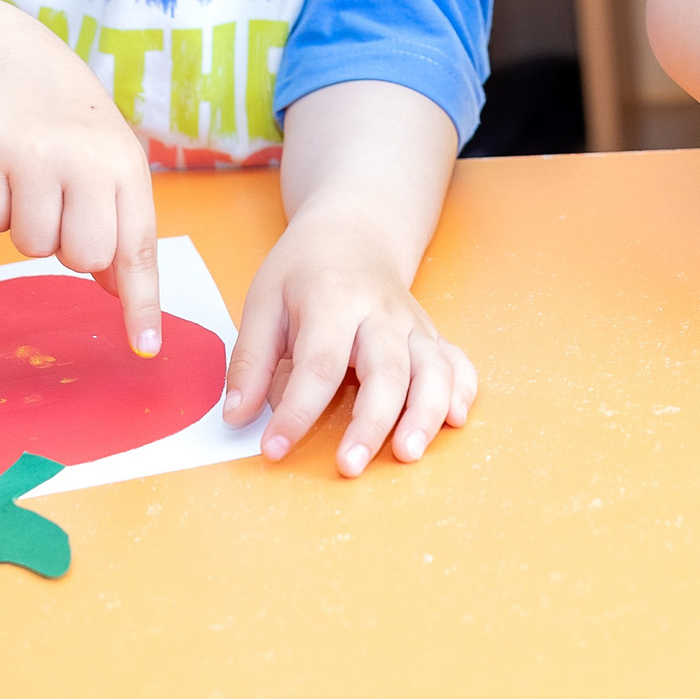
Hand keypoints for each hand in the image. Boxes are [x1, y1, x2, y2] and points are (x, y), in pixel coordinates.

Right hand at [0, 31, 162, 355]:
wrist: (8, 61)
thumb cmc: (70, 127)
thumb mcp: (109, 166)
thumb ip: (119, 226)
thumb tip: (122, 293)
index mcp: (126, 166)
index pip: (138, 247)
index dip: (143, 303)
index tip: (145, 348)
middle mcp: (86, 160)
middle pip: (82, 258)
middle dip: (68, 247)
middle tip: (62, 202)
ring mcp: (34, 156)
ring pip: (31, 247)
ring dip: (28, 224)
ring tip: (31, 177)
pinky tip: (2, 168)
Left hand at [221, 210, 475, 475]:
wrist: (355, 231)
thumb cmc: (304, 270)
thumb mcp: (263, 300)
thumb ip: (250, 360)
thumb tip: (238, 417)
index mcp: (333, 300)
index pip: (318, 364)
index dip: (297, 411)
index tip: (273, 450)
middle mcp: (381, 314)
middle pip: (387, 371)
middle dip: (371, 423)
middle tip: (349, 467)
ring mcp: (413, 325)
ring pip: (433, 371)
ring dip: (425, 415)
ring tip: (407, 454)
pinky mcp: (432, 336)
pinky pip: (458, 364)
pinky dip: (462, 392)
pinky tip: (455, 421)